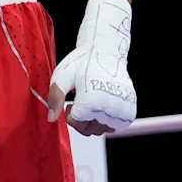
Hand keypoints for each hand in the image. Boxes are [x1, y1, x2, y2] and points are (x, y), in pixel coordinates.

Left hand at [47, 0, 136, 135]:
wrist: (105, 51)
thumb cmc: (82, 62)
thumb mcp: (62, 76)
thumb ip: (55, 99)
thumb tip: (51, 119)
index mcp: (92, 101)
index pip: (76, 123)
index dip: (69, 114)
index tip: (70, 102)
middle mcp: (109, 108)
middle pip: (89, 130)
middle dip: (80, 120)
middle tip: (78, 102)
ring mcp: (122, 110)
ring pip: (102, 130)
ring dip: (93, 121)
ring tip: (90, 102)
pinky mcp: (130, 110)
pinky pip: (115, 126)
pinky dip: (106, 120)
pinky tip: (101, 105)